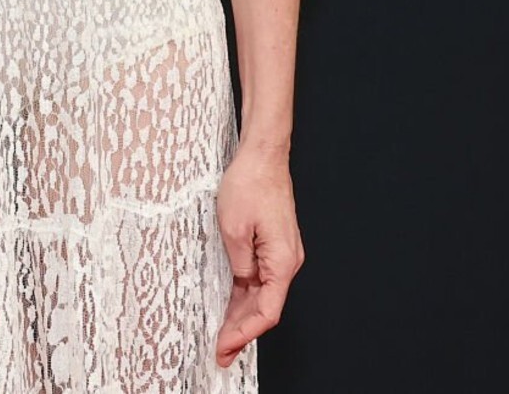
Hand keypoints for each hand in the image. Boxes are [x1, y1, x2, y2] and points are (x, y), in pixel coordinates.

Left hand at [213, 149, 303, 366]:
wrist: (262, 156)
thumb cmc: (250, 184)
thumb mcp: (233, 229)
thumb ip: (240, 264)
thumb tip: (242, 283)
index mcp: (283, 261)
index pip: (267, 311)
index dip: (245, 333)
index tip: (226, 346)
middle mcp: (287, 261)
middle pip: (265, 308)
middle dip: (242, 332)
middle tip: (221, 353)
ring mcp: (280, 254)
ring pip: (261, 295)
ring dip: (242, 317)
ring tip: (223, 339)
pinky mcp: (271, 246)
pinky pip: (258, 279)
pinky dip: (244, 297)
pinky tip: (230, 310)